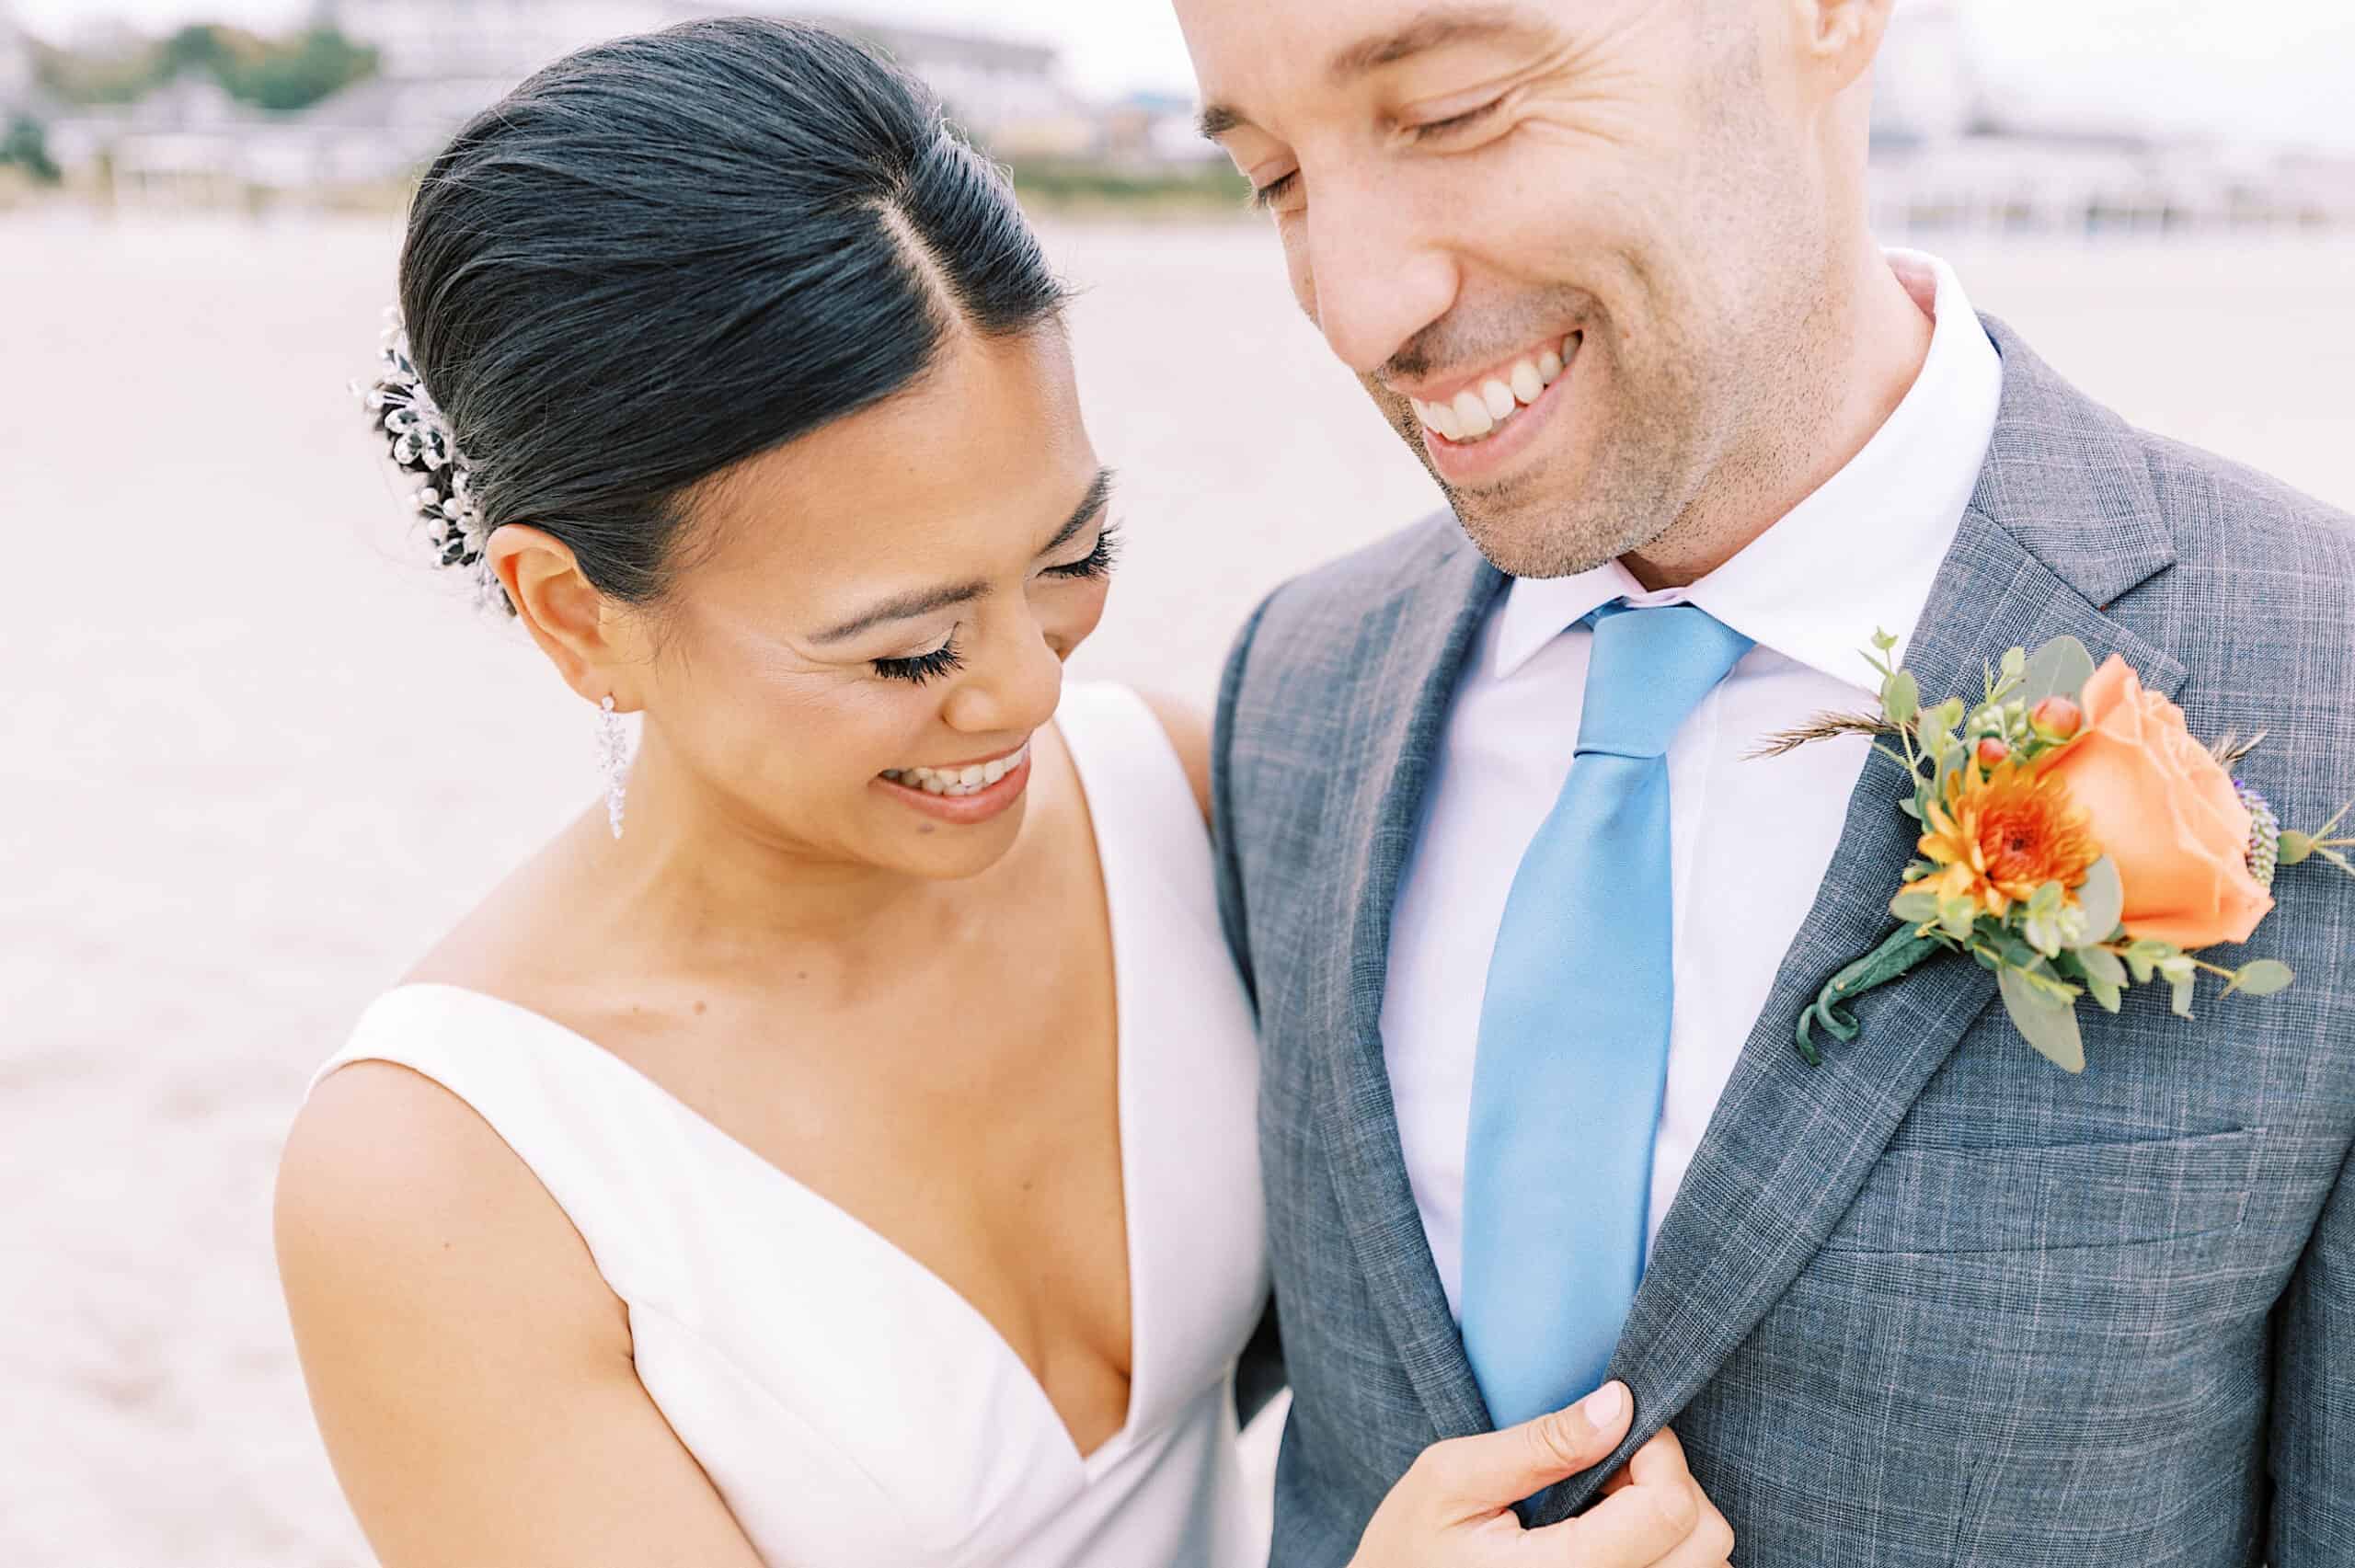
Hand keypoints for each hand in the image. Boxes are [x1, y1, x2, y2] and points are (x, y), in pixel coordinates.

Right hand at [1347, 1382, 1734, 1566]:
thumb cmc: (1409, 1547)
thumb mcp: (1452, 1477)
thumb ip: (1540, 1443)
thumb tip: (1620, 1404)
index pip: (1669, 1509)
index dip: (1659, 1450)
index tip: (1619, 1426)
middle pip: (1706, 1543)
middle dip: (1672, 1482)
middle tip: (1610, 1465)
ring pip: (1707, 1566)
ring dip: (1675, 1521)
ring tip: (1608, 1503)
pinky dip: (1668, 1552)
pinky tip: (1615, 1536)